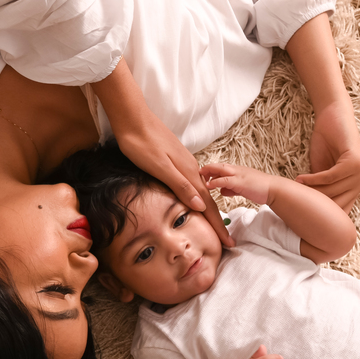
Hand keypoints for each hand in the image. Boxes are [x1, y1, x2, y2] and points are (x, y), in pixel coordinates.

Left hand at [98, 59, 232, 245]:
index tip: (227, 242)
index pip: (207, 204)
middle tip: (225, 239)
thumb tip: (201, 205)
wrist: (132, 117)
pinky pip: (193, 182)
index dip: (217, 224)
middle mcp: (190, 167)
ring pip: (201, 190)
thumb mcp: (159, 167)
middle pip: (208, 198)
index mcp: (188, 172)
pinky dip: (198, 195)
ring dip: (209, 209)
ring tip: (214, 224)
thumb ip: (180, 186)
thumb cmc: (141, 143)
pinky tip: (195, 199)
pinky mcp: (176, 158)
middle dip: (217, 220)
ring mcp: (184, 162)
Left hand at [200, 162, 275, 204]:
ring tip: (198, 177)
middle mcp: (237, 170)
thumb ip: (231, 189)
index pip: (221, 167)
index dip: (210, 169)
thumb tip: (221, 191)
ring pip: (220, 170)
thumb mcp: (242, 188)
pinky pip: (225, 180)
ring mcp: (239, 175)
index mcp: (237, 171)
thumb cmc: (260, 189)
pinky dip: (216, 182)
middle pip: (218, 166)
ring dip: (208, 172)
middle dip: (206, 168)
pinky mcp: (241, 182)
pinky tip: (208, 185)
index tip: (201, 174)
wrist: (274, 190)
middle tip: (196, 172)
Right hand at [296, 104, 359, 212]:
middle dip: (312, 204)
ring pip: (331, 192)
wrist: (333, 117)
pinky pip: (330, 178)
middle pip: (334, 204)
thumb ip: (319, 190)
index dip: (318, 214)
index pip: (338, 211)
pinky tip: (300, 179)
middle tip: (292, 202)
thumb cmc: (326, 144)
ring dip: (310, 191)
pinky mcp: (355, 163)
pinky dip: (313, 179)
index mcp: (354, 189)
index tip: (298, 213)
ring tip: (293, 189)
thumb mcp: (321, 172)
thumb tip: (305, 213)